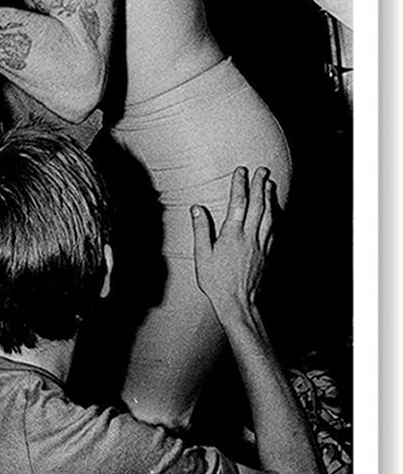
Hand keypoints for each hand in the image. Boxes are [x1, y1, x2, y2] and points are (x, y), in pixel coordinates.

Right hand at [191, 166, 275, 320]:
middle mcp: (249, 237)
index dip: (240, 185)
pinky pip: (274, 231)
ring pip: (269, 216)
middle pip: (258, 206)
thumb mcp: (202, 256)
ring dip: (270, 198)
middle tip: (262, 170)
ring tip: (270, 185)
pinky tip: (275, 212)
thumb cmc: (216, 281)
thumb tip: (196, 208)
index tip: (241, 171)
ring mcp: (261, 246)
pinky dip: (275, 217)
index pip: (238, 204)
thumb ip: (201, 230)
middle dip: (260, 186)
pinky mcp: (267, 255)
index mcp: (232, 235)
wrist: (238, 303)